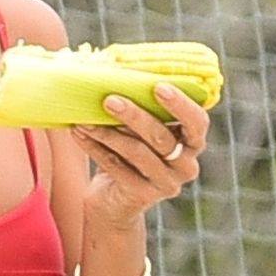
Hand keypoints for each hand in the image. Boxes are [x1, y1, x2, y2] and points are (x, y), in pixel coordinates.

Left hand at [72, 84, 209, 230]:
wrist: (113, 203)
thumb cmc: (128, 154)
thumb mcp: (138, 132)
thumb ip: (140, 109)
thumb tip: (112, 72)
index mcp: (192, 144)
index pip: (197, 123)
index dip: (181, 105)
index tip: (158, 86)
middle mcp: (186, 166)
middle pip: (162, 137)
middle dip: (135, 116)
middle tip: (110, 100)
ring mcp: (166, 183)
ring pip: (136, 152)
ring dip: (107, 132)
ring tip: (84, 119)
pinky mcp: (142, 195)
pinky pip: (116, 167)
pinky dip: (94, 148)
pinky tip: (78, 132)